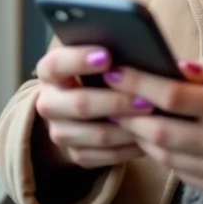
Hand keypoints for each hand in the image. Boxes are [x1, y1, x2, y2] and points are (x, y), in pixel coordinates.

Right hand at [32, 46, 153, 169]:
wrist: (75, 111)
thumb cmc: (93, 73)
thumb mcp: (91, 58)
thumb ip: (106, 53)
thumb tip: (136, 47)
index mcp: (49, 73)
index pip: (56, 65)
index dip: (78, 60)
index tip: (107, 56)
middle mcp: (48, 104)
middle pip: (80, 104)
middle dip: (116, 101)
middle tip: (146, 98)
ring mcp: (60, 133)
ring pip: (97, 134)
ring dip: (128, 127)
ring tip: (154, 118)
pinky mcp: (76, 155)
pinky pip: (105, 155)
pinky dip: (130, 147)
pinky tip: (149, 137)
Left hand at [108, 58, 202, 201]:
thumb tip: (174, 65)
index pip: (175, 96)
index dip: (140, 84)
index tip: (116, 72)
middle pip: (161, 130)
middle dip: (129, 113)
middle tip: (109, 97)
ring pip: (164, 154)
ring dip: (139, 135)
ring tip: (123, 116)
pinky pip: (178, 172)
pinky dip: (159, 154)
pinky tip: (150, 138)